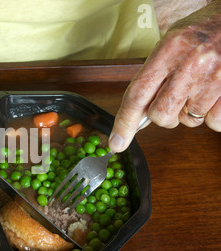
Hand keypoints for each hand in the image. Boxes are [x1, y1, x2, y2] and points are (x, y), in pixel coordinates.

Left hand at [109, 0, 219, 151]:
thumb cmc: (204, 31)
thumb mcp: (172, 42)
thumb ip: (154, 73)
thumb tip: (138, 112)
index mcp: (169, 50)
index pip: (137, 94)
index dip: (124, 122)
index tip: (116, 143)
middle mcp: (190, 64)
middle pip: (161, 115)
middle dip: (163, 116)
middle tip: (174, 100)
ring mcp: (213, 79)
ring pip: (188, 121)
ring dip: (190, 112)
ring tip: (200, 88)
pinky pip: (214, 123)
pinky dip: (212, 116)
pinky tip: (215, 95)